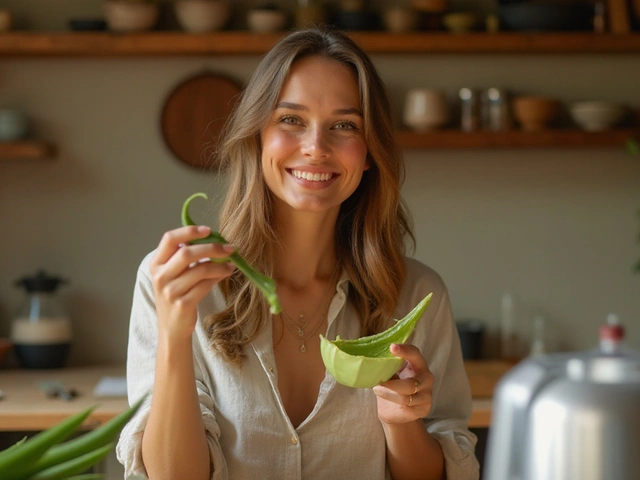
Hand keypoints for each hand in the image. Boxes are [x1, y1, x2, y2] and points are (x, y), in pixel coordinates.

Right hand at [149, 225, 235, 342]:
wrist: (172, 328)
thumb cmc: (176, 295)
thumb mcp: (173, 274)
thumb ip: (184, 257)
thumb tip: (212, 238)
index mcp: (156, 264)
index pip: (169, 239)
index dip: (189, 231)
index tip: (208, 229)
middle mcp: (160, 276)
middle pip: (187, 253)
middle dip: (212, 248)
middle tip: (229, 248)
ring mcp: (170, 291)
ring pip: (200, 269)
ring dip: (220, 265)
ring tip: (231, 264)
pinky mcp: (183, 304)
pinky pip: (206, 285)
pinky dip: (219, 277)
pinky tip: (226, 274)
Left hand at [372, 343, 433, 423]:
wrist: (397, 412)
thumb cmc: (393, 387)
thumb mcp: (391, 374)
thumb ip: (388, 366)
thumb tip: (373, 357)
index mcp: (418, 365)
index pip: (415, 354)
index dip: (405, 350)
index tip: (392, 347)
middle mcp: (426, 379)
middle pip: (411, 383)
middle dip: (392, 384)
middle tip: (378, 382)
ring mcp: (426, 395)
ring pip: (406, 397)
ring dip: (388, 394)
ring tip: (377, 390)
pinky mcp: (424, 410)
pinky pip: (407, 408)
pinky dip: (393, 403)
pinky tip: (387, 401)